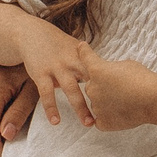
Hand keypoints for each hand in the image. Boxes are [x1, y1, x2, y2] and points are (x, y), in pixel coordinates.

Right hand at [14, 20, 102, 134]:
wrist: (32, 34)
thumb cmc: (58, 46)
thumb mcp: (75, 50)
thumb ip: (89, 65)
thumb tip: (106, 79)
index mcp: (82, 56)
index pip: (100, 70)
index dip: (112, 82)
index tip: (124, 96)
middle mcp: (72, 61)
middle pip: (89, 80)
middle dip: (100, 96)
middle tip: (111, 113)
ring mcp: (56, 67)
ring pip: (71, 89)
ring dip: (80, 107)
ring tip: (88, 123)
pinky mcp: (41, 74)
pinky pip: (47, 94)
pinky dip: (51, 108)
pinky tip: (56, 121)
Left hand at [73, 57, 156, 131]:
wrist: (154, 100)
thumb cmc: (143, 79)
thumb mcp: (126, 65)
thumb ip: (112, 69)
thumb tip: (109, 75)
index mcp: (97, 70)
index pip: (86, 57)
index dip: (84, 51)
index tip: (81, 47)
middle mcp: (92, 88)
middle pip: (91, 86)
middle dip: (101, 86)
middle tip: (120, 88)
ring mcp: (96, 107)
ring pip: (97, 103)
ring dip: (106, 102)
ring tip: (126, 101)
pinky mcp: (103, 122)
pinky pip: (101, 120)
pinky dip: (109, 118)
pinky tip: (122, 114)